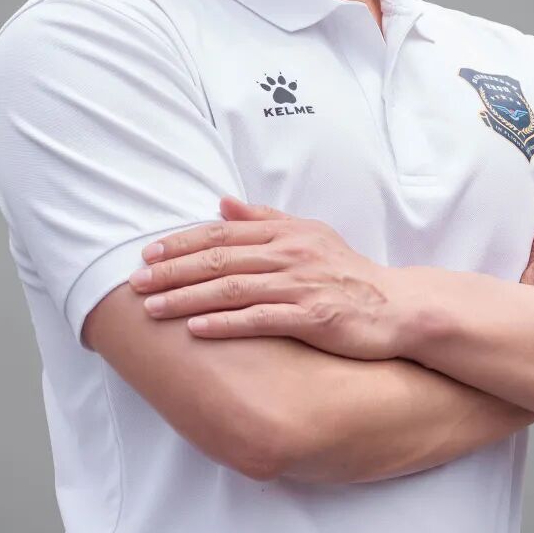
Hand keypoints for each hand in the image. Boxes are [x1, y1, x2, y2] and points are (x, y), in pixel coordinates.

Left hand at [127, 194, 407, 359]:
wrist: (397, 307)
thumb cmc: (349, 274)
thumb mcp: (310, 235)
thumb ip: (265, 218)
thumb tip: (221, 202)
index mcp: (287, 232)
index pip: (223, 232)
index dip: (182, 242)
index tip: (148, 253)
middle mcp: (290, 253)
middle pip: (219, 258)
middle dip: (173, 270)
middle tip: (136, 282)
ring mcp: (300, 285)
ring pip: (231, 288)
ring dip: (187, 298)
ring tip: (153, 308)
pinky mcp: (312, 317)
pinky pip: (259, 319)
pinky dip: (224, 324)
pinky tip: (195, 330)